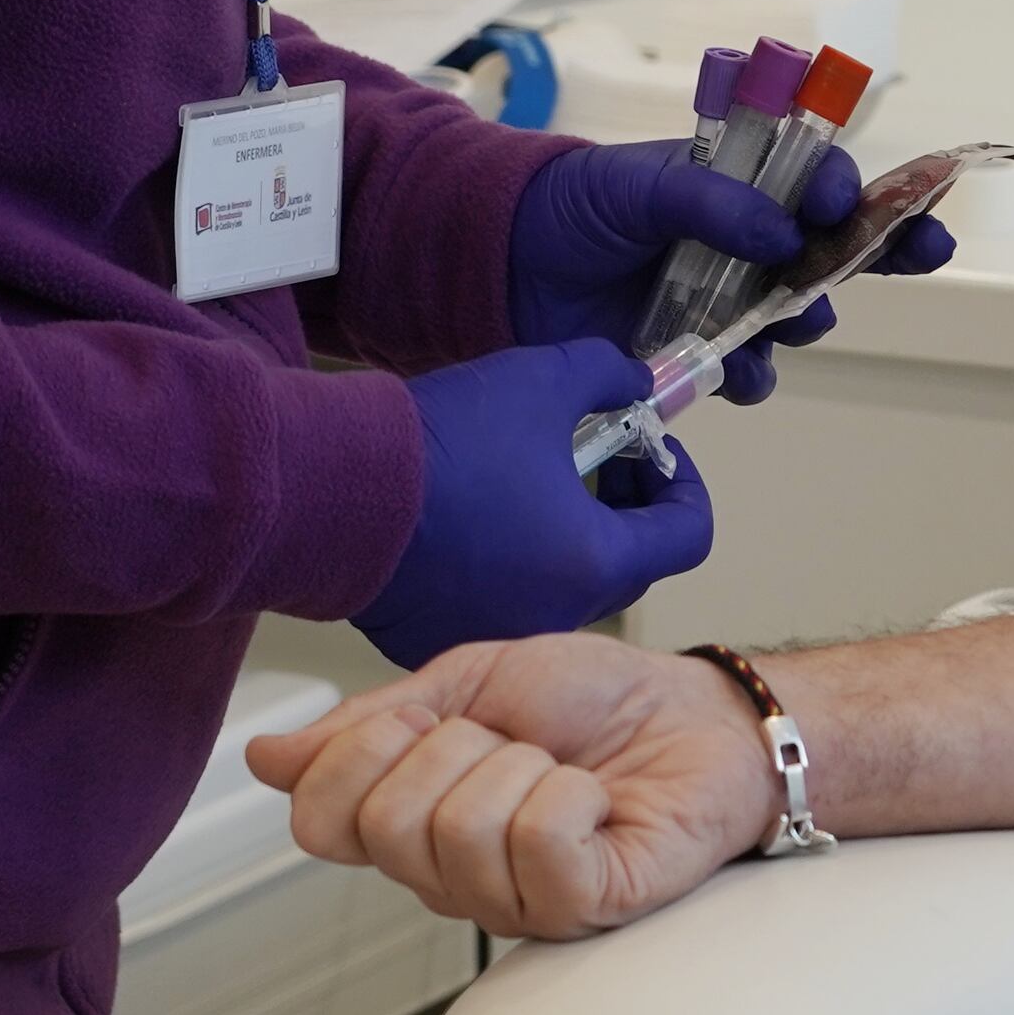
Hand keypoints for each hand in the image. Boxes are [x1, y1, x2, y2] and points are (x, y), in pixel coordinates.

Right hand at [247, 634, 781, 935]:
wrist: (701, 713)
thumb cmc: (598, 702)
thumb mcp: (469, 684)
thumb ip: (370, 725)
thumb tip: (266, 758)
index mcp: (411, 823)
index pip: (317, 822)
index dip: (360, 753)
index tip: (426, 718)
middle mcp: (449, 875)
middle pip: (387, 826)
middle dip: (458, 750)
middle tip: (518, 743)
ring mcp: (511, 902)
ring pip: (460, 832)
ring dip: (523, 768)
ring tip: (565, 771)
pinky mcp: (580, 910)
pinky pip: (537, 847)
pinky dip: (572, 796)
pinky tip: (597, 801)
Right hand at [354, 338, 716, 668]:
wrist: (324, 490)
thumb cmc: (440, 444)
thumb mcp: (546, 379)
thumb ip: (609, 375)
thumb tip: (635, 381)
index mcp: (595, 564)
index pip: (689, 536)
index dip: (682, 483)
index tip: (650, 449)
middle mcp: (556, 616)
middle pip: (628, 561)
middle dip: (622, 502)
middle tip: (596, 450)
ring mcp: (498, 633)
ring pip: (564, 583)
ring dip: (566, 532)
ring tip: (529, 474)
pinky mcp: (441, 638)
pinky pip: (501, 601)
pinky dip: (508, 563)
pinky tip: (477, 514)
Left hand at [502, 139, 955, 400]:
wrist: (504, 266)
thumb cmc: (575, 205)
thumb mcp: (639, 184)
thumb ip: (711, 201)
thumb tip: (782, 233)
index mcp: (740, 186)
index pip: (816, 182)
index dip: (849, 191)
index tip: (850, 203)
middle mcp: (746, 244)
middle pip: (836, 250)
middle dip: (882, 251)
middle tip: (918, 250)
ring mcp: (725, 301)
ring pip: (799, 317)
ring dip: (807, 319)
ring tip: (791, 318)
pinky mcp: (695, 354)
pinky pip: (748, 373)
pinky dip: (750, 375)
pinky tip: (732, 370)